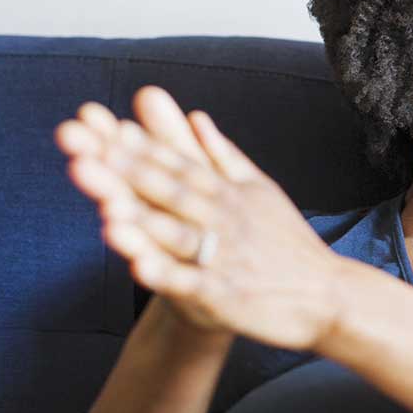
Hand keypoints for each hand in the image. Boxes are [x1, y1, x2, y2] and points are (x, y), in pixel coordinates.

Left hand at [55, 86, 347, 351]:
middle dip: (126, 172)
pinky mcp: (228, 296)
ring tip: (103, 206)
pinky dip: (167, 276)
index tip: (103, 125)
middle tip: (84, 151)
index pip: (179, 164)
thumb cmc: (289, 244)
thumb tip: (197, 116)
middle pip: (170, 192)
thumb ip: (224, 156)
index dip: (140, 146)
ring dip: (140, 220)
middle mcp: (225, 219)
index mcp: (229, 194)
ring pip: (178, 235)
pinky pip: (193, 284)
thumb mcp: (261, 191)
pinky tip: (138, 268)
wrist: (328, 296)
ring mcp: (226, 258)